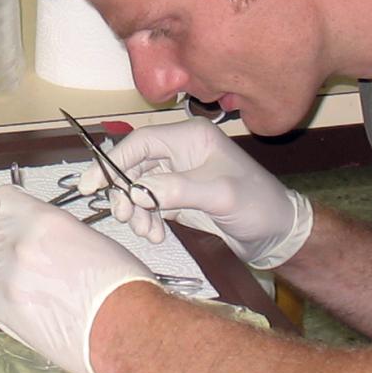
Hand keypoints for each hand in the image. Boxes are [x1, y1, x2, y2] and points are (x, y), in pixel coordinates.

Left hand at [0, 185, 156, 372]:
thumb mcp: (92, 240)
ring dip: (0, 268)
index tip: (13, 217)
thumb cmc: (120, 290)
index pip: (4, 199)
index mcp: (43, 220)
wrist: (123, 328)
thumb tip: (44, 238)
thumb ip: (56, 233)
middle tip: (27, 257)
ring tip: (29, 283)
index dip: (11, 210)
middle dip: (6, 240)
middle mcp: (17, 242)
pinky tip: (23, 301)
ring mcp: (2, 273)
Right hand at [78, 117, 313, 269]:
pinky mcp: (181, 197)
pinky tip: (156, 235)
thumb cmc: (259, 206)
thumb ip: (177, 189)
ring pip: (139, 187)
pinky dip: (147, 219)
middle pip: (135, 165)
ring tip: (147, 232)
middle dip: (124, 192)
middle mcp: (183, 151)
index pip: (141, 142)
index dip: (113, 162)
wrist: (278, 234)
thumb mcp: (220, 195)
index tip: (93, 186)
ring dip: (136, 210)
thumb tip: (137, 190)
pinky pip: (150, 204)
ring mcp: (181, 175)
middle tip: (124, 217)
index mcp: (192, 137)